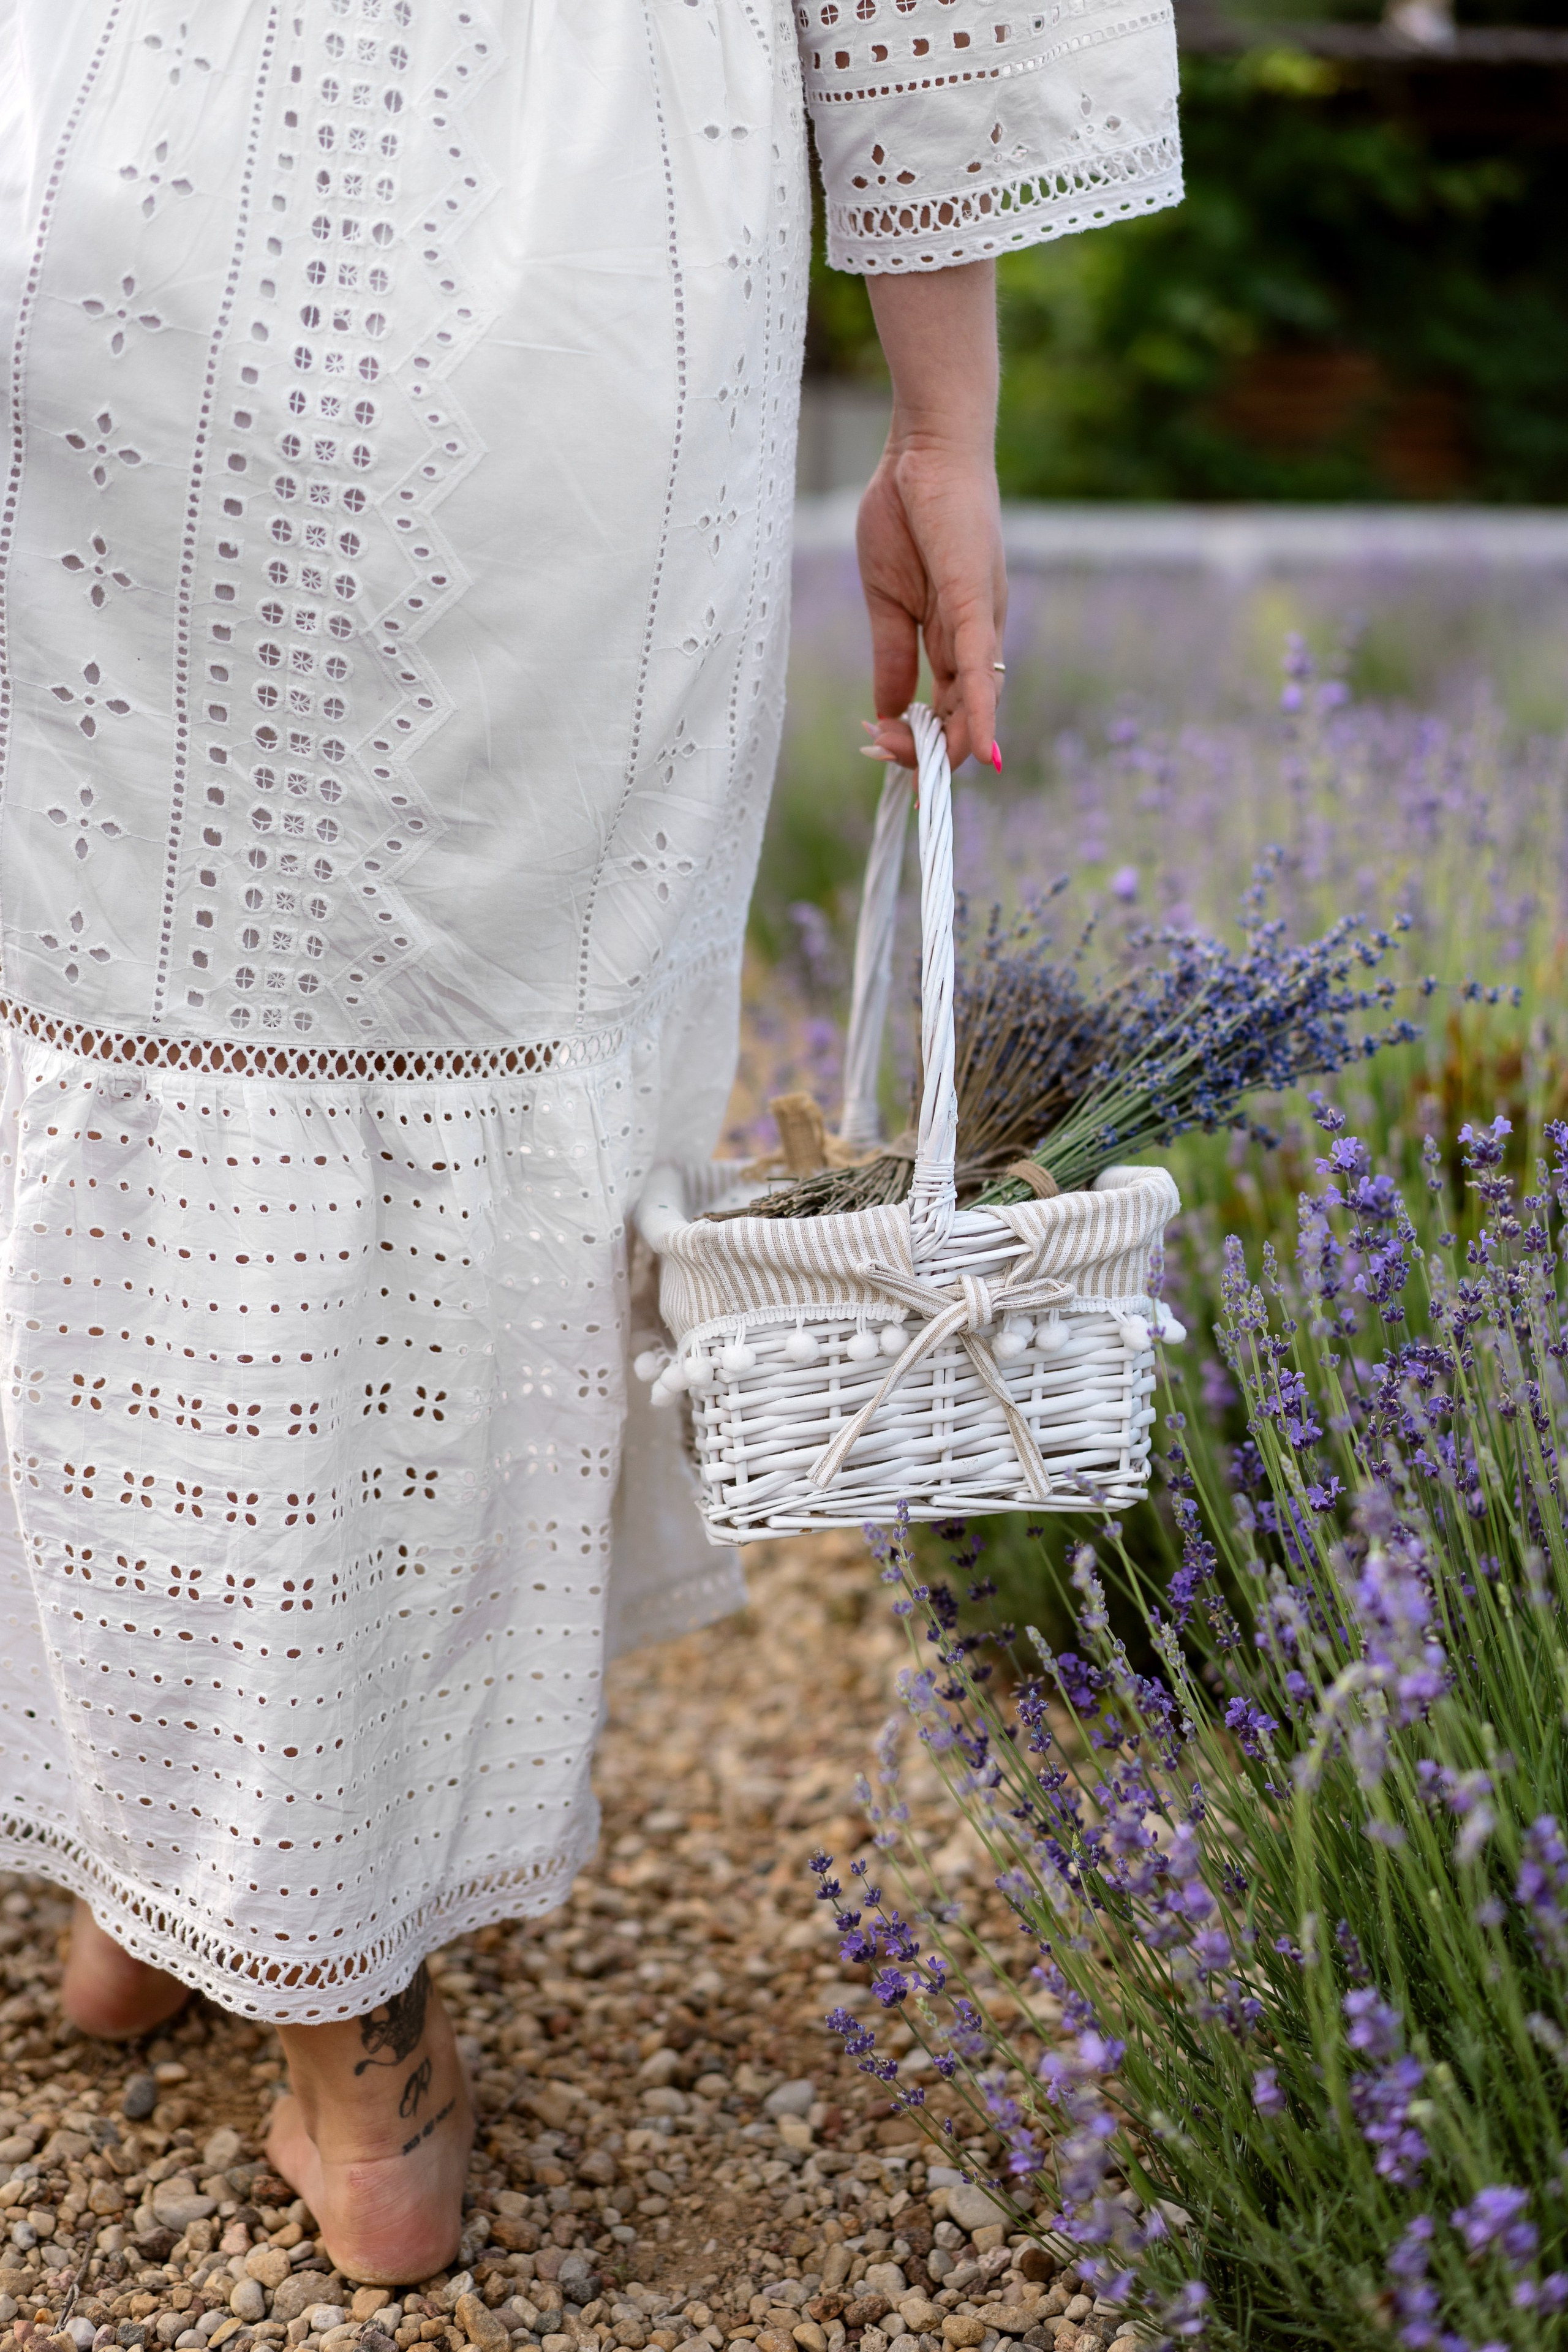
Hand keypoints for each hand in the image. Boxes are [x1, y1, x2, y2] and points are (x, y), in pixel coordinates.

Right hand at [856, 434, 1005, 773]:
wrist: (923, 447)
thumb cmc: (904, 510)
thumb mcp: (886, 600)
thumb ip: (890, 657)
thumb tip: (885, 711)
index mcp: (956, 635)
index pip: (948, 709)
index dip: (919, 741)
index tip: (877, 748)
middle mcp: (978, 635)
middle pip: (963, 718)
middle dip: (924, 751)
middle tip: (880, 753)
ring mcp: (981, 620)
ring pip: (974, 705)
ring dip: (942, 744)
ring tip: (903, 758)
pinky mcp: (974, 600)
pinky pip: (979, 669)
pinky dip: (980, 714)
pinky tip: (980, 751)